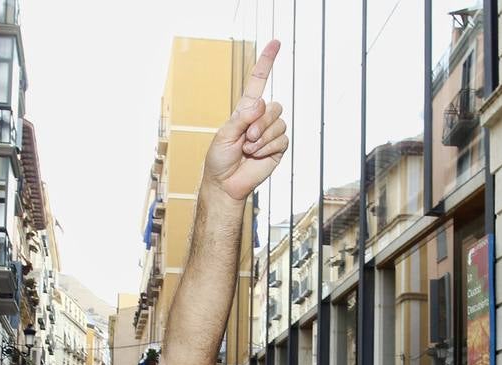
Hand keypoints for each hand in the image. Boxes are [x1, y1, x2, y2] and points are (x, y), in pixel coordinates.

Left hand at [202, 39, 288, 202]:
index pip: (259, 81)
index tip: (276, 43)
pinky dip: (267, 148)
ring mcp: (271, 133)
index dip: (267, 62)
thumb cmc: (219, 159)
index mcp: (245, 110)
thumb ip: (241, 118)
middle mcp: (260, 119)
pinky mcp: (278, 148)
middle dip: (259, 122)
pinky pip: (282, 140)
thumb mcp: (224, 134)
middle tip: (246, 138)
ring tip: (248, 149)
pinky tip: (256, 156)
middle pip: (273, 106)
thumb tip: (260, 103)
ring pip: (278, 123)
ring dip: (262, 138)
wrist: (226, 183)